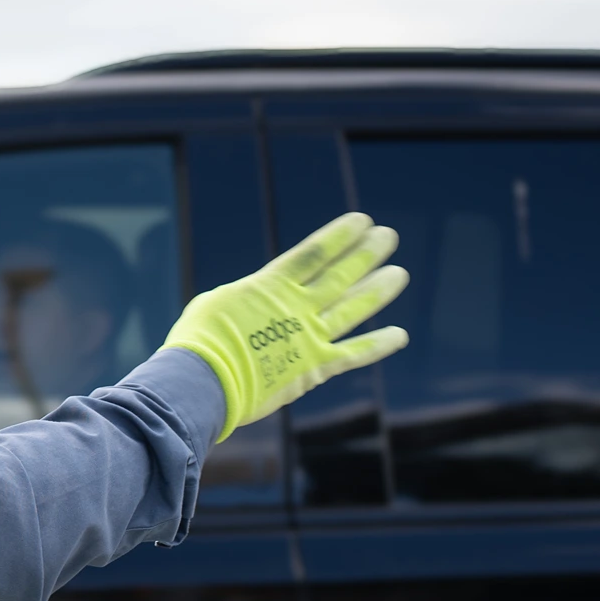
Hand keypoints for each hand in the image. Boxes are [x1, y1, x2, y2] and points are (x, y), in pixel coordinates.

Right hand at [165, 212, 408, 437]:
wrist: (203, 380)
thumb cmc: (199, 341)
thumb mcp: (217, 304)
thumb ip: (246, 299)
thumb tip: (253, 302)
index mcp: (270, 286)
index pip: (314, 253)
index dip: (340, 236)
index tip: (361, 221)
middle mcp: (297, 306)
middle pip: (340, 274)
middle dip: (366, 254)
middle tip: (388, 237)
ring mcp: (309, 336)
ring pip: (352, 307)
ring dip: (377, 290)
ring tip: (399, 274)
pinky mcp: (313, 367)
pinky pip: (353, 354)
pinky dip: (378, 345)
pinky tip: (400, 335)